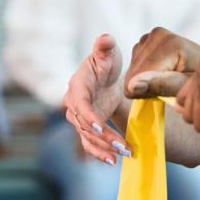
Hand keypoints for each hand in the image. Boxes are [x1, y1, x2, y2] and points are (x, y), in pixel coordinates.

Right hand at [63, 34, 129, 164]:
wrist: (105, 75)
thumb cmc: (105, 61)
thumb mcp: (107, 53)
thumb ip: (105, 47)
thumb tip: (105, 38)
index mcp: (78, 86)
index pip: (79, 104)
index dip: (87, 116)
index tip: (98, 125)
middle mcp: (74, 105)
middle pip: (84, 126)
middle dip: (102, 137)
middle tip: (122, 146)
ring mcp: (80, 119)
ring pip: (88, 138)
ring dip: (105, 148)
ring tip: (125, 153)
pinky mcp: (88, 128)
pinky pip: (91, 144)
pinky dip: (101, 153)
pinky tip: (114, 161)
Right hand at [124, 26, 199, 97]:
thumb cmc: (197, 78)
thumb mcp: (184, 87)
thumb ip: (160, 86)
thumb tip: (133, 86)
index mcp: (170, 45)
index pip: (137, 77)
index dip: (145, 92)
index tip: (162, 92)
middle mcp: (159, 34)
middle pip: (134, 72)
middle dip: (146, 84)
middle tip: (167, 83)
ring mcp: (153, 34)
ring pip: (132, 67)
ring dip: (145, 77)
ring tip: (166, 77)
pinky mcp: (150, 37)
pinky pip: (135, 60)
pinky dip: (144, 69)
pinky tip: (160, 70)